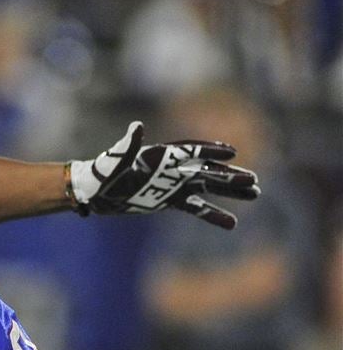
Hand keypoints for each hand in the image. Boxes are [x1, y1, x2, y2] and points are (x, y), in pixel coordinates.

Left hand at [69, 121, 260, 228]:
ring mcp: (173, 185)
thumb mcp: (115, 161)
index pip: (192, 151)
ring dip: (230, 191)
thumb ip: (128, 145)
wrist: (93, 192)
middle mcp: (172, 168)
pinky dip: (213, 214)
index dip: (211, 151)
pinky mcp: (169, 201)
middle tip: (255, 182)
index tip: (232, 153)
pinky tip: (232, 223)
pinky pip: (196, 207)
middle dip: (230, 176)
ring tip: (256, 194)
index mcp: (161, 156)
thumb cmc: (102, 173)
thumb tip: (137, 126)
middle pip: (207, 170)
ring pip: (208, 186)